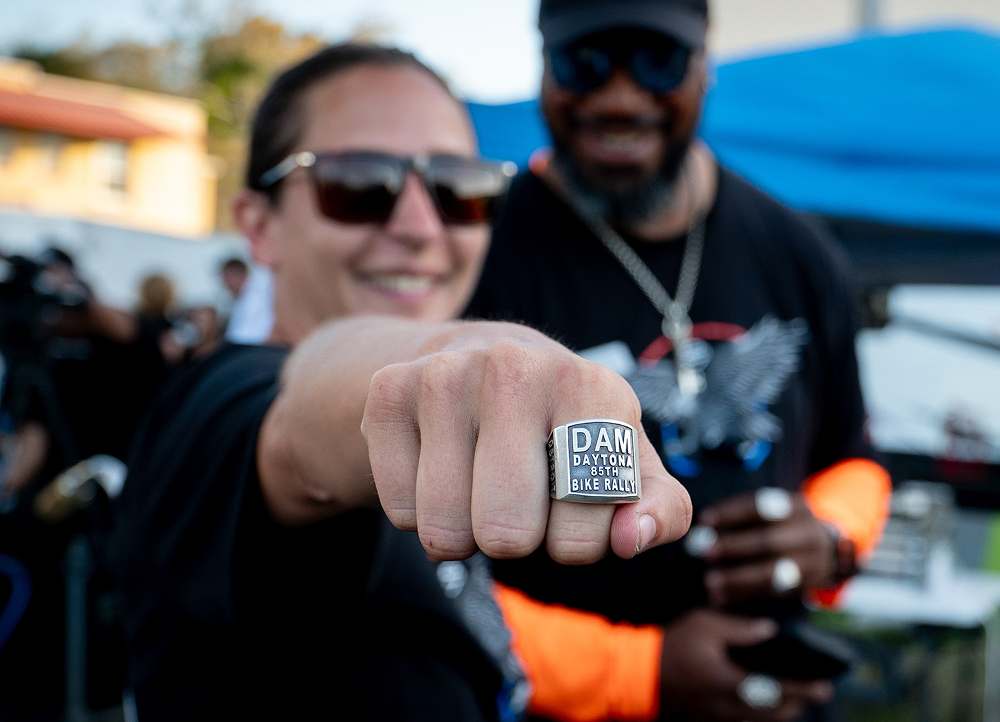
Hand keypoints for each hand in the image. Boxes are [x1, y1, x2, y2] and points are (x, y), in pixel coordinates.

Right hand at [362, 321, 691, 563]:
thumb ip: (660, 507)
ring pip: (445, 530)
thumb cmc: (559, 426)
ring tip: (476, 485)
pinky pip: (399, 510)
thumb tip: (631, 539)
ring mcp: (447, 373)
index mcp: (591, 386)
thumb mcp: (622, 459)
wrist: (471, 361)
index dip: (576, 543)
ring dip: (461, 533)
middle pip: (508, 535)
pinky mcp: (389, 389)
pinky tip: (436, 466)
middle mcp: (517, 367)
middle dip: (514, 540)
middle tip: (517, 500)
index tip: (568, 504)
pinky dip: (416, 511)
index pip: (585, 533)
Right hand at [659, 610, 833, 720]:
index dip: (804, 689)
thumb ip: (739, 628)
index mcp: (731, 682)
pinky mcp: (705, 720)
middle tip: (812, 695)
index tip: (823, 686)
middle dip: (796, 705)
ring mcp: (716, 717)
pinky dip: (756, 715)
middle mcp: (728, 706)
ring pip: (759, 721)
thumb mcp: (704, 626)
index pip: (779, 690)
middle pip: (773, 714)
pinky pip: (739, 721)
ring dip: (779, 712)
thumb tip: (769, 630)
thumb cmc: (671, 646)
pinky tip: (759, 705)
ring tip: (792, 701)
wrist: (637, 673)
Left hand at [698, 491, 835, 605]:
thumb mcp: (777, 511)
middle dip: (734, 546)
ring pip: (772, 573)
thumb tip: (704, 527)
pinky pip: (772, 593)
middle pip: (768, 541)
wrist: (830, 550)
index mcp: (795, 508)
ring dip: (737, 579)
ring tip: (710, 582)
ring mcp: (811, 563)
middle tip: (706, 552)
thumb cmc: (786, 526)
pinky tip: (721, 598)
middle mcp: (807, 534)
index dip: (731, 513)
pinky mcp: (805, 586)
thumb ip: (746, 518)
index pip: (760, 507)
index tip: (705, 520)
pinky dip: (744, 596)